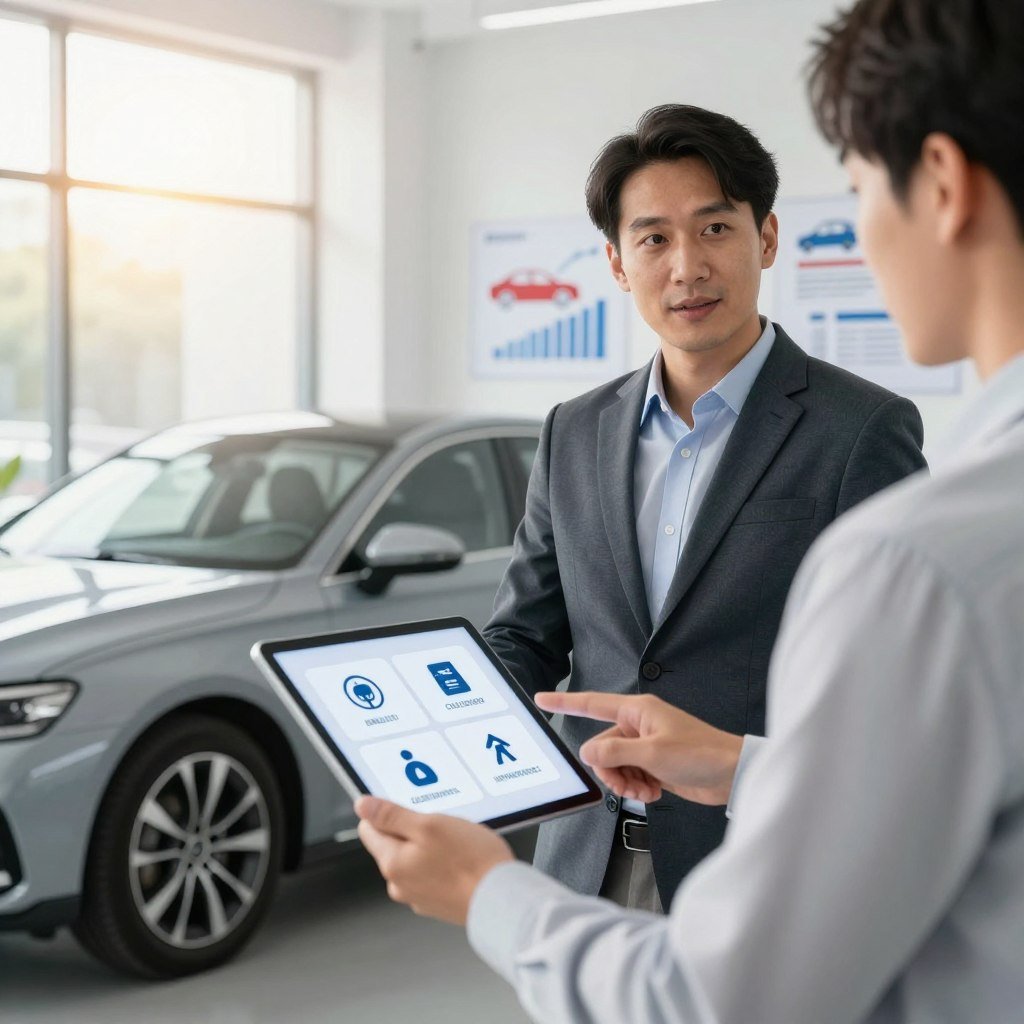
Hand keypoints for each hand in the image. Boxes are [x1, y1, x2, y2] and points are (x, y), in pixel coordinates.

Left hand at [355, 796, 514, 924]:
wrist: (501, 899)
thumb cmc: (471, 861)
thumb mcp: (429, 825)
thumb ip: (392, 815)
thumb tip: (362, 806)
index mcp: (392, 863)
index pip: (369, 829)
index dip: (388, 813)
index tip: (411, 809)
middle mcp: (399, 884)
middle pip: (393, 844)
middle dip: (413, 830)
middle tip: (441, 826)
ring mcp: (418, 896)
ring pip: (414, 858)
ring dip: (430, 847)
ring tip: (457, 844)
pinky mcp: (436, 902)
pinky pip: (431, 873)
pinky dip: (443, 864)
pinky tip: (462, 860)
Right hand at [535, 691, 742, 805]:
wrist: (731, 774)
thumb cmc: (701, 754)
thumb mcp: (653, 754)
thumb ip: (615, 753)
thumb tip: (587, 753)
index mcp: (637, 711)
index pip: (592, 704)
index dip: (565, 702)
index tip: (541, 699)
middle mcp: (639, 725)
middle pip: (602, 748)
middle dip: (610, 771)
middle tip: (628, 784)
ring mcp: (646, 745)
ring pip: (615, 765)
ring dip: (624, 782)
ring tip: (644, 790)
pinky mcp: (654, 764)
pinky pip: (630, 775)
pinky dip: (636, 787)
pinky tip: (653, 793)